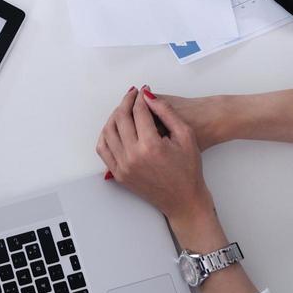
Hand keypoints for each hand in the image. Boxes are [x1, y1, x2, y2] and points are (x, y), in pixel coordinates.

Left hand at [97, 87, 214, 224]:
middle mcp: (133, 156)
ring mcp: (123, 167)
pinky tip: (116, 126)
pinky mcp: (118, 174)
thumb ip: (166, 112)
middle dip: (126, 102)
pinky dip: (106, 134)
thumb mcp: (186, 135)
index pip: (138, 112)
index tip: (142, 91)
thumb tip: (147, 95)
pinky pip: (103, 149)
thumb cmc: (189, 169)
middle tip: (132, 95)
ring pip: (108, 131)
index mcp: (151, 146)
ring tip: (125, 109)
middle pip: (120, 118)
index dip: (139, 98)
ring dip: (115, 115)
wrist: (184, 200)